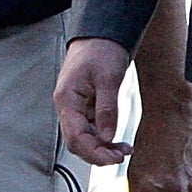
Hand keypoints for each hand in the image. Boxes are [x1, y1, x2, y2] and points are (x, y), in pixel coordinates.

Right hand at [55, 38, 134, 165]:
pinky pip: (91, 129)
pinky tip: (118, 141)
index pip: (75, 137)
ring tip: (124, 150)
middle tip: (121, 156)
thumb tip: (107, 137)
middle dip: (98, 153)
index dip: (93, 153)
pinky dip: (104, 137)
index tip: (114, 158)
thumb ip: (107, 109)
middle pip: (78, 142)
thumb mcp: (109, 78)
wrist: (101, 34)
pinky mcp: (85, 107)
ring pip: (85, 137)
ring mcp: (76, 108)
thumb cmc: (101, 49)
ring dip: (102, 147)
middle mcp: (68, 107)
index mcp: (67, 100)